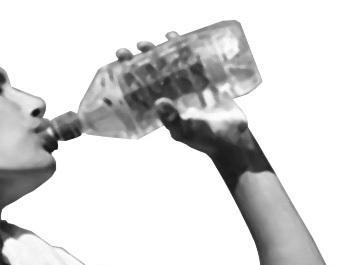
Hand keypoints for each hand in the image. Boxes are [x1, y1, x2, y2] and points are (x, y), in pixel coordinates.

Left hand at [116, 33, 251, 158]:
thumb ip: (173, 119)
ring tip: (151, 41)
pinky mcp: (204, 81)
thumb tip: (158, 102)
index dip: (129, 78)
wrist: (233, 139)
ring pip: (170, 65)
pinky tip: (176, 36)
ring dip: (160, 52)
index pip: (141, 91)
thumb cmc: (206, 140)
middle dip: (141, 61)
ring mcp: (188, 88)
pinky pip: (191, 61)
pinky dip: (184, 49)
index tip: (119, 65)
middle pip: (153, 75)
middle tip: (131, 50)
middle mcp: (172, 97)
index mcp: (163, 109)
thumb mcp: (186, 130)